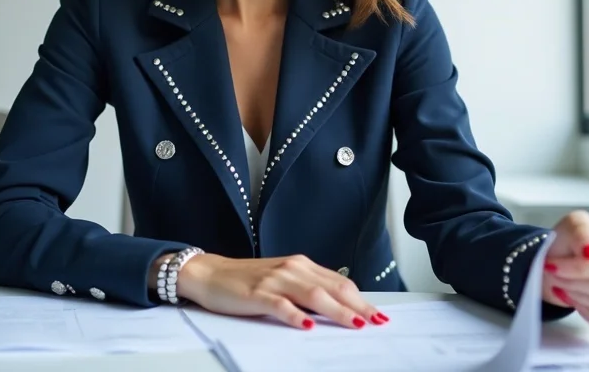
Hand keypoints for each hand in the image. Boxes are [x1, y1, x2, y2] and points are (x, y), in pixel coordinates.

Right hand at [168, 253, 388, 329]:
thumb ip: (306, 289)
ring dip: (337, 310)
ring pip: (313, 295)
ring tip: (355, 324)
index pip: (338, 282)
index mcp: (300, 265)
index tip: (378, 314)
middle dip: (357, 306)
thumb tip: (337, 307)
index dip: (360, 298)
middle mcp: (292, 269)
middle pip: (332, 288)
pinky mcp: (257, 294)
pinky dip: (295, 315)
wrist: (210, 273)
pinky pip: (280, 305)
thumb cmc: (247, 280)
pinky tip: (307, 325)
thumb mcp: (282, 279)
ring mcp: (274, 280)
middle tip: (377, 322)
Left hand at [541, 210, 588, 329]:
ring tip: (564, 282)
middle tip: (555, 274)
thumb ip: (580, 232)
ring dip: (577, 296)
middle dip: (577, 283)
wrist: (562, 260)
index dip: (586, 268)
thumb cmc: (570, 239)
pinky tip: (575, 296)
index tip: (555, 266)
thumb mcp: (570, 224)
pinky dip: (583, 311)